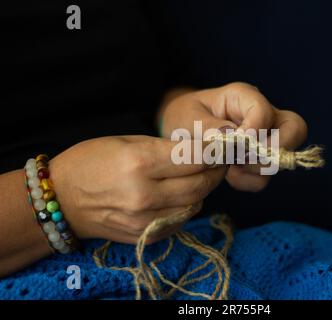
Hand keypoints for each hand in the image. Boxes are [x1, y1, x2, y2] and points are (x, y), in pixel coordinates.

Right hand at [49, 136, 226, 243]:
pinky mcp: (146, 236)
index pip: (194, 158)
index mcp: (139, 163)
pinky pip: (181, 219)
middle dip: (216, 170)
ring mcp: (145, 220)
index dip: (215, 151)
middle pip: (200, 184)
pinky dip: (190, 205)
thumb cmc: (92, 161)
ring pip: (195, 204)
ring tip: (205, 174)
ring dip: (205, 188)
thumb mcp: (128, 141)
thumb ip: (167, 148)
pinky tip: (185, 193)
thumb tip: (202, 151)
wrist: (62, 199)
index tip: (224, 145)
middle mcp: (145, 195)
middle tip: (221, 160)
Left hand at [161, 82, 307, 191]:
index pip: (264, 110)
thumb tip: (231, 137)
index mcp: (242, 97)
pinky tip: (230, 175)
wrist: (180, 132)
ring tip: (230, 167)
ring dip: (257, 168)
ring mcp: (265, 138)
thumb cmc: (185, 117)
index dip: (254, 130)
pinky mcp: (258, 160)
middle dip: (275, 149)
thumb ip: (207, 126)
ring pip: (283, 156)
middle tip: (244, 159)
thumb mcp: (187, 116)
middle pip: (295, 128)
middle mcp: (261, 115)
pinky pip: (265, 176)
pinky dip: (249, 181)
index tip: (235, 144)